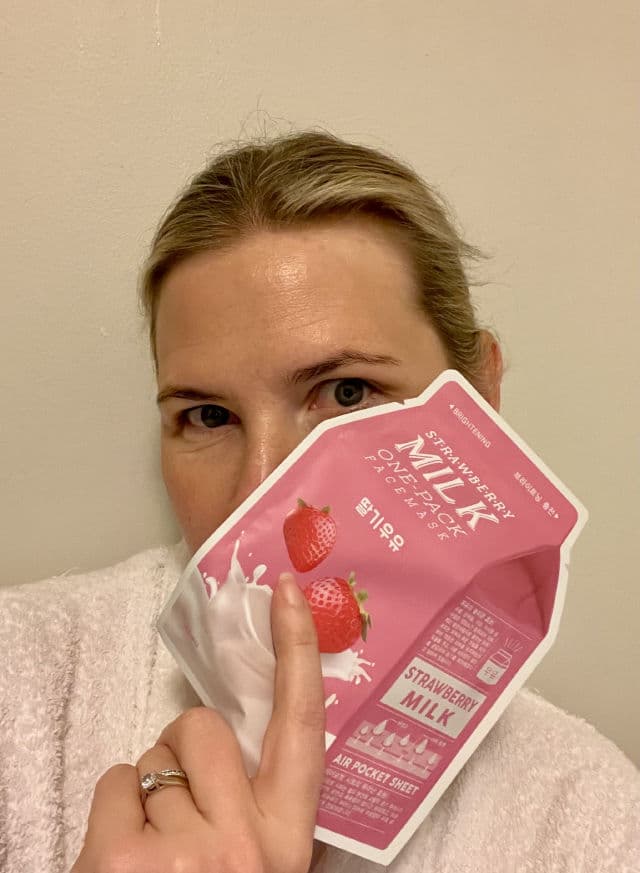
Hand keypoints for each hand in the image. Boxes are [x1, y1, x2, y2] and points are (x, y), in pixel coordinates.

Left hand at [72, 572, 325, 872]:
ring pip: (152, 758)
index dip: (296, 654)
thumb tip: (232, 745)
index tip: (286, 594)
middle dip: (182, 742)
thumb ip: (260, 810)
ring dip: (146, 790)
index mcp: (286, 845)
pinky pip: (114, 782)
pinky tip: (122, 859)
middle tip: (179, 793)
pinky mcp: (121, 862)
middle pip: (205, 728)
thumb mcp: (257, 866)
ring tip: (154, 850)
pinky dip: (111, 808)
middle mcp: (245, 844)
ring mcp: (183, 852)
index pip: (302, 730)